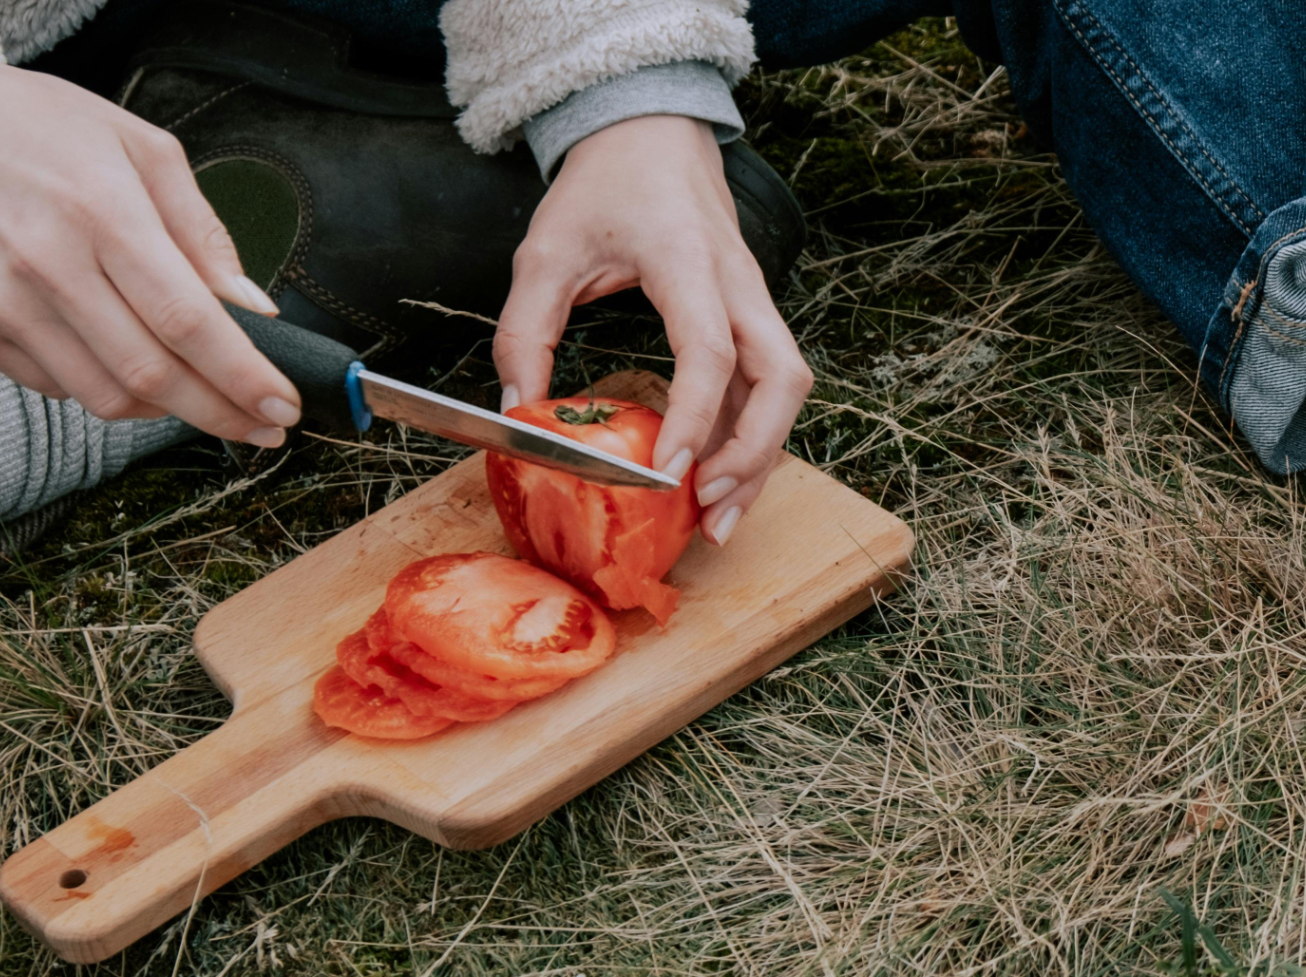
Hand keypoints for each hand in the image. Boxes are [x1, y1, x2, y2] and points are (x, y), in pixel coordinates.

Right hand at [0, 60, 300, 444]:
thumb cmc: (41, 129)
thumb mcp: (141, 147)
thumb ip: (203, 231)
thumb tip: (252, 306)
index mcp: (102, 212)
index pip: (187, 321)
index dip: (242, 376)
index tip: (282, 406)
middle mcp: (47, 265)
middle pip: (153, 374)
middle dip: (222, 413)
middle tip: (265, 428)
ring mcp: (1, 305)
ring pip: (107, 396)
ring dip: (169, 410)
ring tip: (205, 395)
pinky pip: (60, 387)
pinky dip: (108, 387)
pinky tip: (127, 360)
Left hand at [493, 114, 811, 544]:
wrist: (651, 131)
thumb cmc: (604, 185)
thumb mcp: (545, 251)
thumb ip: (524, 331)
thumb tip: (519, 412)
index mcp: (686, 260)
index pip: (711, 350)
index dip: (695, 417)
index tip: (668, 473)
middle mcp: (737, 282)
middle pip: (780, 378)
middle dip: (754, 453)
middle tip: (710, 508)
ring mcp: (753, 299)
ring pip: (785, 387)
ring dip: (761, 455)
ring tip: (720, 516)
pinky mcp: (751, 314)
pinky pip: (767, 384)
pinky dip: (750, 436)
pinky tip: (718, 477)